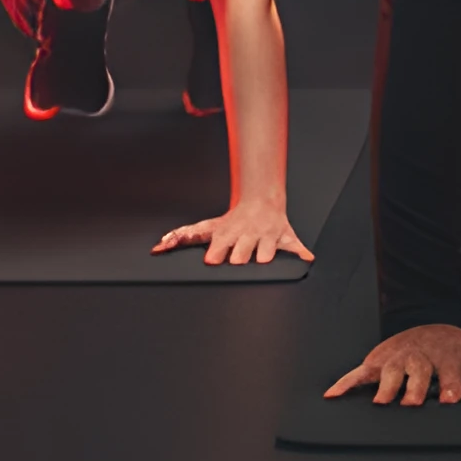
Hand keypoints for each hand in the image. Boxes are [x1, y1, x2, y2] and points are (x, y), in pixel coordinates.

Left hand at [151, 200, 312, 265]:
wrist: (260, 201)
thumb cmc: (232, 221)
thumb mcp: (208, 227)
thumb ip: (181, 237)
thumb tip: (157, 247)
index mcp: (229, 234)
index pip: (221, 247)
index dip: (217, 254)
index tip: (213, 259)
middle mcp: (248, 236)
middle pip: (242, 256)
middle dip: (240, 258)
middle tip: (239, 258)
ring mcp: (267, 237)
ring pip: (266, 254)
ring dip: (264, 258)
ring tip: (260, 257)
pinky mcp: (286, 238)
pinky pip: (296, 247)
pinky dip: (300, 254)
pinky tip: (304, 259)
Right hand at [323, 323, 460, 405]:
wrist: (427, 323)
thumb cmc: (456, 346)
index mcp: (446, 360)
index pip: (450, 375)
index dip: (451, 387)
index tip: (451, 399)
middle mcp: (420, 362)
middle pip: (417, 375)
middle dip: (415, 388)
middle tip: (413, 402)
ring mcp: (396, 362)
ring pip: (390, 374)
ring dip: (386, 388)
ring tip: (384, 403)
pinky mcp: (376, 363)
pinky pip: (358, 375)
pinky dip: (345, 384)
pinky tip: (333, 397)